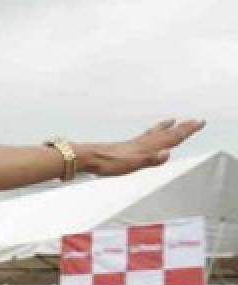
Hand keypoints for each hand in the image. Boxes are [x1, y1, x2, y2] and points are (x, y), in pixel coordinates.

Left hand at [78, 119, 205, 176]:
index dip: (185, 131)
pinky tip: (147, 136)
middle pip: (165, 134)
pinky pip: (143, 138)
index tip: (199, 122)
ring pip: (154, 134)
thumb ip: (150, 160)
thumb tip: (168, 153)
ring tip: (172, 121)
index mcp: (146, 148)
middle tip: (195, 120)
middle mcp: (141, 144)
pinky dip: (151, 133)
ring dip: (166, 128)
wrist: (86, 157)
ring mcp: (133, 145)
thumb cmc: (107, 163)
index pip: (170, 138)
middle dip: (181, 128)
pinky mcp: (124, 148)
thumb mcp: (131, 164)